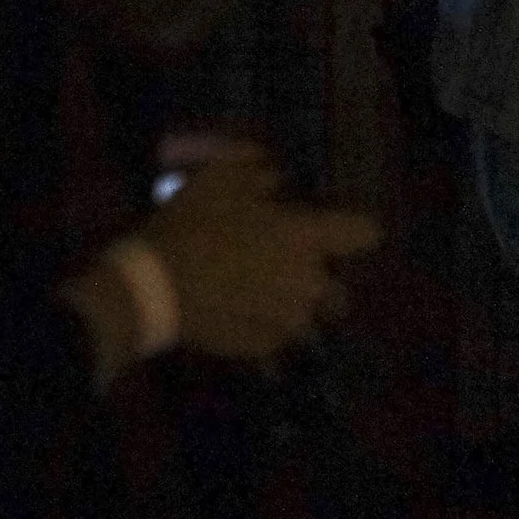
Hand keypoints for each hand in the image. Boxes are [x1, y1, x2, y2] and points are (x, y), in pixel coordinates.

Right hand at [147, 142, 381, 364]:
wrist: (155, 287)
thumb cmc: (192, 226)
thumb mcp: (218, 177)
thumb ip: (257, 172)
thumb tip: (277, 179)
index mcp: (306, 239)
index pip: (364, 233)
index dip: (352, 229)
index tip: (329, 229)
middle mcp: (310, 283)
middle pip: (339, 289)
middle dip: (317, 279)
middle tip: (280, 267)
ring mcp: (289, 321)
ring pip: (307, 315)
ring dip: (291, 305)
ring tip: (255, 295)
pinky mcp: (265, 346)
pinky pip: (277, 335)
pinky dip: (263, 325)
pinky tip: (234, 313)